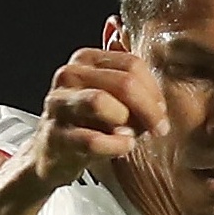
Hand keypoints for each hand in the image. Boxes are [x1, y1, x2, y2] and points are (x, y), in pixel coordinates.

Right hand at [17, 48, 165, 194]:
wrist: (49, 154)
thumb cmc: (85, 124)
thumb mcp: (108, 95)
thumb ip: (131, 83)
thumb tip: (164, 85)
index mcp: (85, 59)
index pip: (131, 64)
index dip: (153, 89)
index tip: (161, 110)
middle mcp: (69, 75)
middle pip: (123, 82)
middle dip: (148, 108)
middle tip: (159, 127)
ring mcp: (59, 104)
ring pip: (101, 102)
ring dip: (127, 122)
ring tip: (132, 136)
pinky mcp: (55, 135)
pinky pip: (92, 139)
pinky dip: (115, 145)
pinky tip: (123, 147)